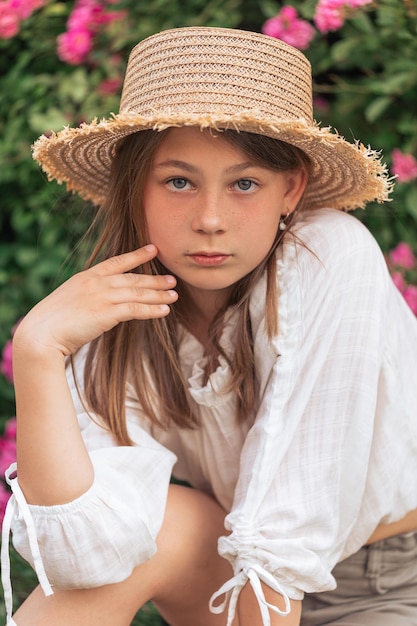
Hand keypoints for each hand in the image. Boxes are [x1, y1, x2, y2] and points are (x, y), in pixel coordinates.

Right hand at [13, 244, 177, 357]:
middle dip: (155, 279)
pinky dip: (152, 310)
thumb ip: (88, 295)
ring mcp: (103, 297)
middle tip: (173, 279)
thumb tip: (102, 301)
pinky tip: (165, 311)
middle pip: (133, 279)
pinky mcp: (107, 313)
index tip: (153, 250)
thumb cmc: (52, 321)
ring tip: (174, 295)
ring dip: (159, 294)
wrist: (41, 332)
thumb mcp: (70, 299)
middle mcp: (98, 283)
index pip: (117, 262)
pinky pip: (136, 310)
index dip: (137, 256)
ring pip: (138, 293)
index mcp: (88, 276)